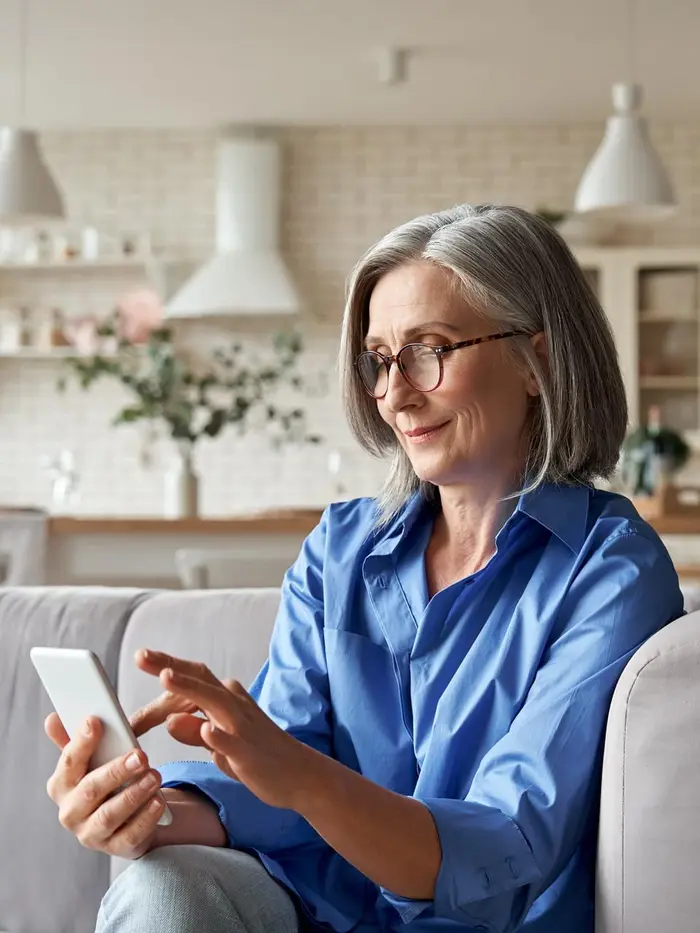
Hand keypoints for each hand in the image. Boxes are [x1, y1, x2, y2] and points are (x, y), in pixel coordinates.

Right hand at [44, 713, 164, 858]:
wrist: (125, 818)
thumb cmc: (106, 781)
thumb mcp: (93, 760)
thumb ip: (76, 740)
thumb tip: (52, 719)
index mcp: (61, 785)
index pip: (68, 762)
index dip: (81, 742)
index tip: (95, 721)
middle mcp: (70, 812)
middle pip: (90, 791)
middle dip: (116, 771)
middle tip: (140, 755)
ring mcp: (91, 834)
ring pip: (109, 815)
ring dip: (133, 794)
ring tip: (154, 776)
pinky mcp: (115, 848)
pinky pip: (130, 835)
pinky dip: (145, 818)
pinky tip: (158, 801)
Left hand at [135, 649, 317, 810]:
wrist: (300, 774)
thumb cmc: (257, 756)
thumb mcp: (219, 744)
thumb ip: (194, 731)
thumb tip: (169, 720)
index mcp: (226, 700)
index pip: (193, 678)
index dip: (167, 666)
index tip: (142, 656)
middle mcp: (234, 705)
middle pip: (199, 680)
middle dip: (170, 666)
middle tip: (141, 656)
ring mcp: (243, 727)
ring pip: (214, 701)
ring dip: (190, 688)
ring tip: (165, 677)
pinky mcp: (249, 752)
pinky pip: (232, 742)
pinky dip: (218, 735)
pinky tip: (205, 730)